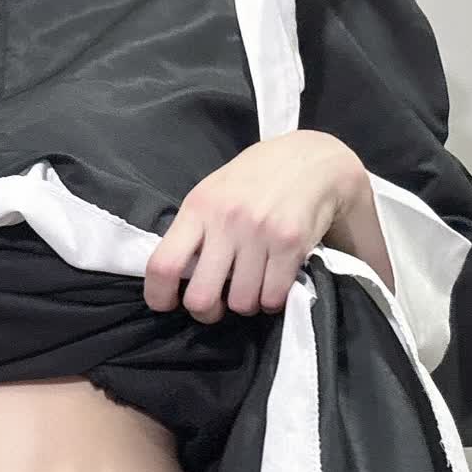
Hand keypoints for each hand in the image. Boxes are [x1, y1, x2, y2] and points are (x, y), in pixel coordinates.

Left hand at [143, 132, 366, 324]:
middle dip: (206, 312)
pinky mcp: (291, 245)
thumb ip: (193, 230)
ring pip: (241, 303)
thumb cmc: (255, 180)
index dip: (158, 296)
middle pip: (201, 297)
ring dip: (246, 304)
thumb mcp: (214, 192)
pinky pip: (273, 297)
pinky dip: (271, 301)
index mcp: (198, 207)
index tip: (167, 303)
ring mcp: (260, 233)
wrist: (312, 159)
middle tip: (216, 305)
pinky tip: (272, 284)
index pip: (162, 265)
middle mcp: (226, 221)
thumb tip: (173, 277)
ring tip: (251, 286)